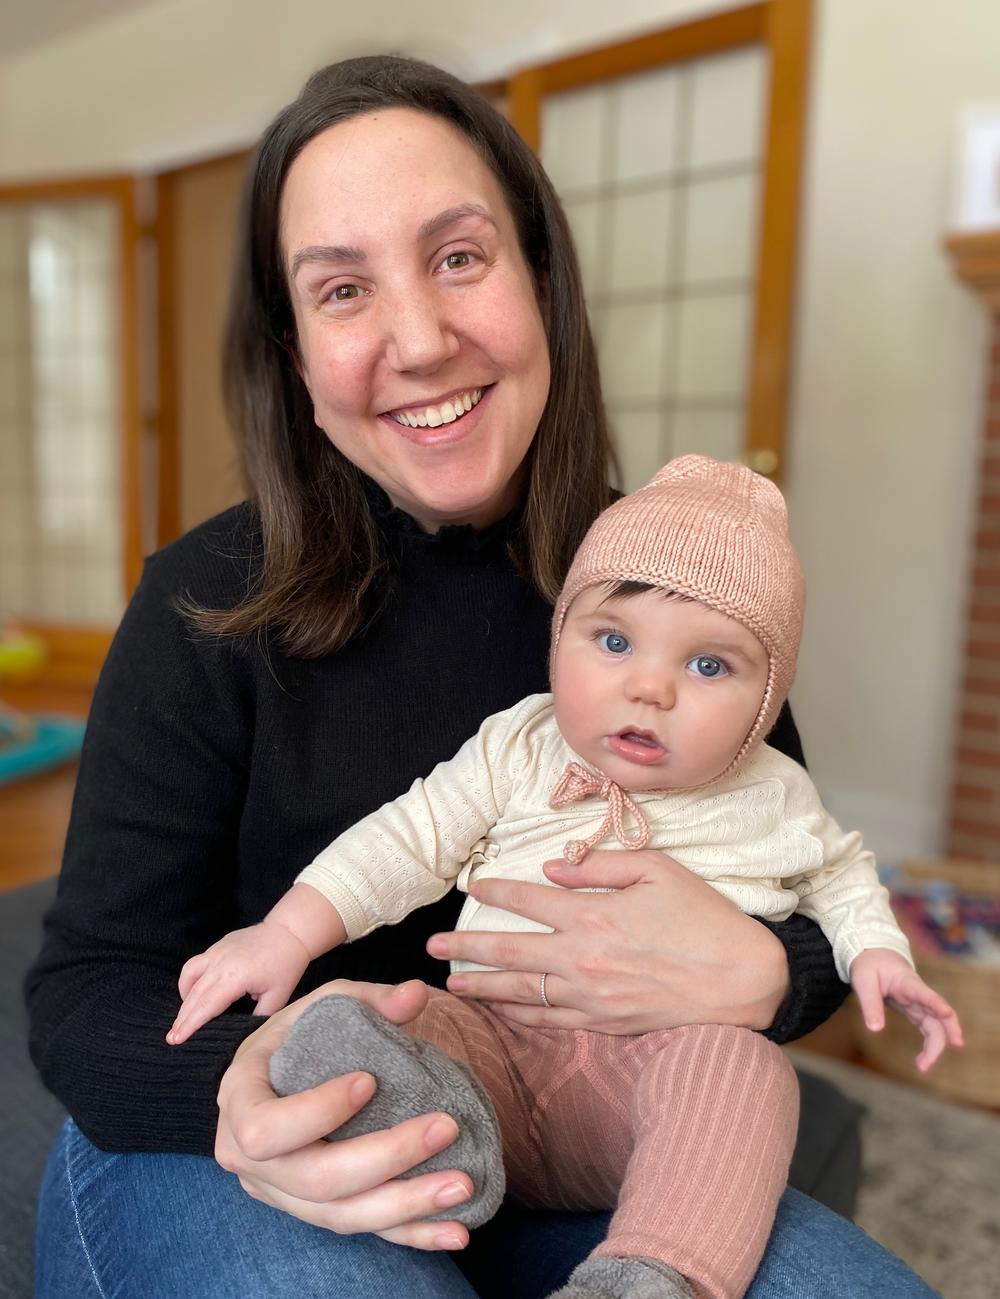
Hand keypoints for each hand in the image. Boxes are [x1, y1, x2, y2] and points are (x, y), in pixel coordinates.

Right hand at [167, 921, 311, 1044]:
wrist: (289, 932)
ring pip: (190, 977)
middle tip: (172, 1038)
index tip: (177, 1040)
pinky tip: (193, 994)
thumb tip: (243, 1033)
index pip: (206, 1006)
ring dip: (183, 1000)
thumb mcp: (277, 998)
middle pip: (194, 995)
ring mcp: (216, 952)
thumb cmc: (286, 965)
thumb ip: (258, 1018)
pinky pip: (195, 965)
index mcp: (235, 977)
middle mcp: (220, 963)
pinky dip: (189, 981)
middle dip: (182, 1019)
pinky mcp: (217, 946)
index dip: (190, 1025)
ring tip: (182, 1019)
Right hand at [215, 978, 473, 1249]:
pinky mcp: (316, 1214)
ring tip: (463, 1184)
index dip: (318, 1112)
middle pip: (316, 1180)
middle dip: (386, 1157)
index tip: (370, 1080)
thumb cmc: (295, 1037)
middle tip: (445, 1127)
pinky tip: (456, 1231)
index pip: (267, 1128)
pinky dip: (412, 1235)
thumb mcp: (320, 1006)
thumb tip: (416, 994)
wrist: (269, 1078)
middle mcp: (251, 1162)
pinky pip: (364, 1232)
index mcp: (240, 1103)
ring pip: (342, 1217)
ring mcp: (283, 1196)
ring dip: (407, 1205)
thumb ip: (368, 999)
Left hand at [430, 849, 790, 1034]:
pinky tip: (501, 1011)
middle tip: (431, 949)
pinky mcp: (605, 1024)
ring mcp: (592, 997)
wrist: (743, 981)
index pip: (528, 900)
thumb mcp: (658, 870)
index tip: (471, 887)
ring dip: (482, 988)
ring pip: (521, 994)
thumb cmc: (704, 918)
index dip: (494, 892)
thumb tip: (552, 867)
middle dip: (465, 949)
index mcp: (594, 914)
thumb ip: (600, 864)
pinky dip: (519, 1016)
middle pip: (509, 952)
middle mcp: (584, 958)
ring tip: (451, 985)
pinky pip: (549, 1021)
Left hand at [850, 948, 963, 1071]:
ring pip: (937, 1026)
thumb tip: (875, 1030)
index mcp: (907, 982)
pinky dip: (929, 1045)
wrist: (874, 955)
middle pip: (939, 1015)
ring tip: (922, 1067)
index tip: (946, 1013)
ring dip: (935, 1047)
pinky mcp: (916, 1011)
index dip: (936, 1003)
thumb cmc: (869, 965)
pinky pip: (929, 1029)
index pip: (924, 993)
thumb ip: (870, 1003)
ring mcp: (920, 1003)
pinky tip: (923, 1061)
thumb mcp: (863, 980)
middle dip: (945, 1035)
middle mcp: (918, 994)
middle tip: (937, 1056)